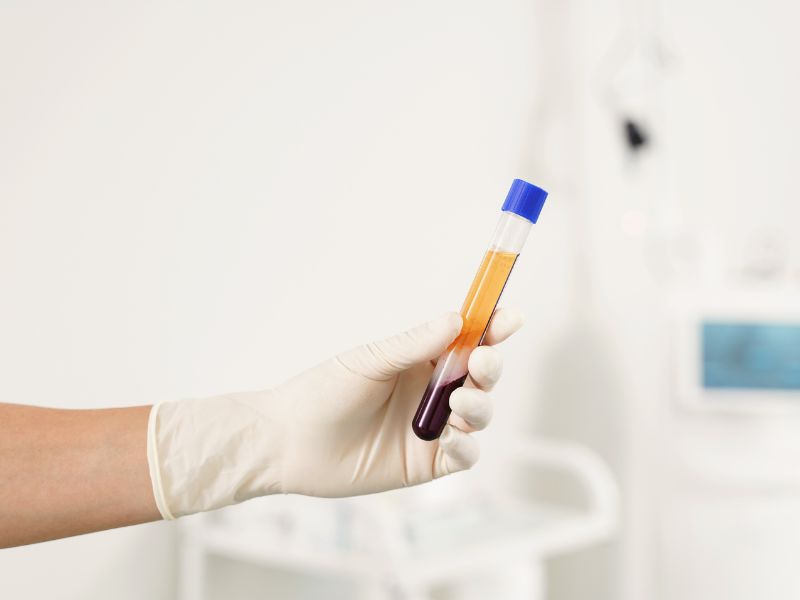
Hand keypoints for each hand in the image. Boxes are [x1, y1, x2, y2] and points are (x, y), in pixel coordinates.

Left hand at [148, 310, 523, 518]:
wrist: (288, 443)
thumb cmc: (322, 393)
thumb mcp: (370, 361)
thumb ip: (415, 344)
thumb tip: (457, 319)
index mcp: (420, 359)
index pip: (467, 340)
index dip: (493, 328)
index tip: (510, 317)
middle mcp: (431, 392)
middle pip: (481, 376)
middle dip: (490, 366)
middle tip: (482, 360)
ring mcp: (430, 428)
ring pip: (479, 415)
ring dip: (480, 405)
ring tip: (458, 401)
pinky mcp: (426, 463)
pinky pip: (463, 456)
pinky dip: (468, 447)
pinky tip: (454, 439)